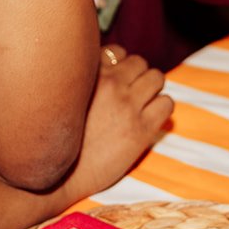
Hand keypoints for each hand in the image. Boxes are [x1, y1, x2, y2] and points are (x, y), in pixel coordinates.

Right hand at [58, 49, 172, 199]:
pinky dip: (161, 108)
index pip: (118, 52)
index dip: (121, 65)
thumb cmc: (62, 138)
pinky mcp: (141, 129)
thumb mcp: (65, 98)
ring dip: (153, 89)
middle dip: (139, 76)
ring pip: (157, 78)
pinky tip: (151, 119)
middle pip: (140, 62)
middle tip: (133, 94)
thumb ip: (83, 81)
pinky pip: (166, 104)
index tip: (117, 80)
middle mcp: (110, 85)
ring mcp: (127, 106)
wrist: (62, 176)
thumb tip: (103, 68)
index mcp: (89, 75)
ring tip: (144, 105)